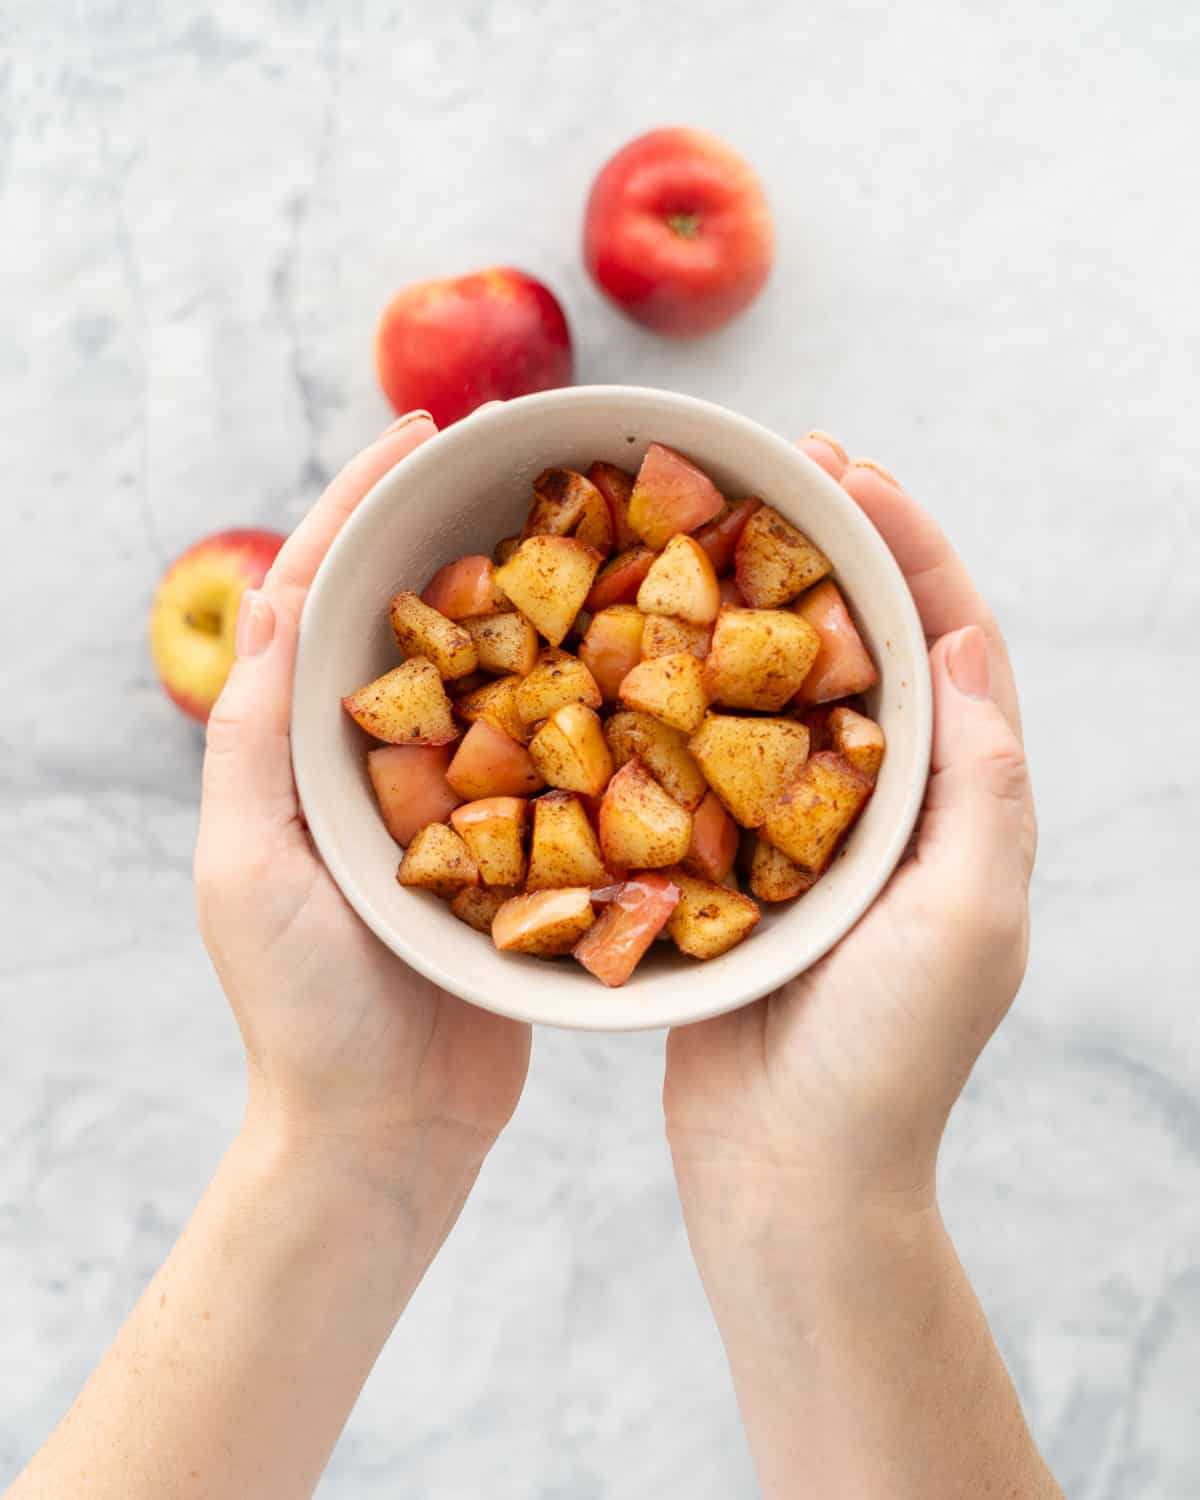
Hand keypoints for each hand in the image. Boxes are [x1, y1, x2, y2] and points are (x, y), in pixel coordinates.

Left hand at [194, 413, 530, 1215]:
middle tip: (529, 456)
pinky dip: (585, 692)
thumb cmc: (305, 1011)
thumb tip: (269, 597)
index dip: (366, 499)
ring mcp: (452, 800)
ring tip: (593, 526)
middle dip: (460, 524)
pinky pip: (552, 748)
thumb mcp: (249, 868)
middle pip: (414, 611)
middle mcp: (376, 758)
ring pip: (492, 668)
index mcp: (304, 747)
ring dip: (533, 594)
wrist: (385, 1133)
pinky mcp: (517, 847)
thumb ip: (253, 738)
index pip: (325, 591)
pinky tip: (636, 654)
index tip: (428, 426)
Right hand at [664, 436, 1036, 1226]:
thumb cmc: (887, 1061)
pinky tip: (638, 639)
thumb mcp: (964, 919)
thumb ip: (979, 786)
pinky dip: (684, 687)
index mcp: (955, 805)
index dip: (909, 546)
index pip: (949, 643)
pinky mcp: (729, 862)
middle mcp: (887, 805)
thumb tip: (971, 645)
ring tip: (705, 522)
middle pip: (865, 644)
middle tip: (773, 464)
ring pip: (782, 685)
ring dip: (753, 602)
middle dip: (829, 546)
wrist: (788, 1174)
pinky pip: (710, 752)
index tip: (852, 470)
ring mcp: (802, 829)